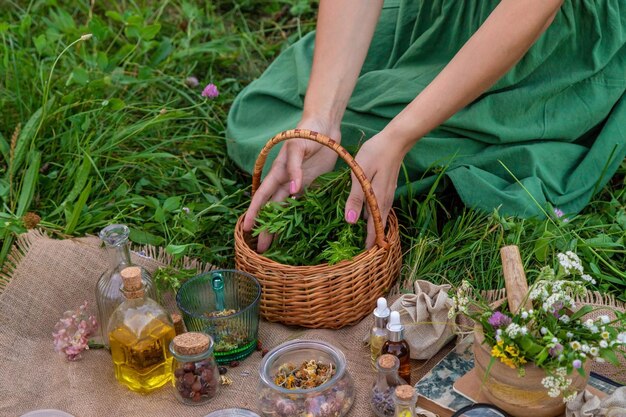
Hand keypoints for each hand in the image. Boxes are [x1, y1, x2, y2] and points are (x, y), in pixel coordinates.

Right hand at [243, 119, 341, 251]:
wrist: (325, 125)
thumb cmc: (307, 132)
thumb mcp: (297, 146)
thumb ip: (294, 168)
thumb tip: (292, 190)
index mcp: (278, 172)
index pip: (262, 195)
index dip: (254, 212)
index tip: (246, 228)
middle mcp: (285, 181)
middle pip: (273, 208)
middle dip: (266, 227)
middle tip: (261, 248)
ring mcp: (298, 184)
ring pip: (287, 210)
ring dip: (281, 227)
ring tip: (276, 246)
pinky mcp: (312, 185)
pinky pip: (304, 204)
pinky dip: (300, 217)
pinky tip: (297, 231)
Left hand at [344, 130, 406, 248]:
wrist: (395, 140)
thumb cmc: (375, 154)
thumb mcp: (360, 175)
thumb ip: (355, 198)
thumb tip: (350, 222)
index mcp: (378, 201)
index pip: (373, 230)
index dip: (367, 245)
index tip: (360, 259)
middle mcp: (385, 202)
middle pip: (377, 228)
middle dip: (368, 241)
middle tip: (355, 253)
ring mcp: (387, 196)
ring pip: (378, 219)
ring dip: (371, 230)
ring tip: (358, 241)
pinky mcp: (386, 190)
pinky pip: (380, 210)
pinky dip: (373, 219)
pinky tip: (364, 218)